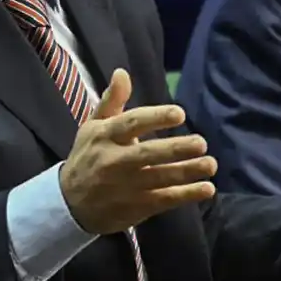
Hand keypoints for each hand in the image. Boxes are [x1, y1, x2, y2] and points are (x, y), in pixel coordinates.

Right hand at [59, 69, 217, 234]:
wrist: (70, 205)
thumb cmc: (88, 157)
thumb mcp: (92, 127)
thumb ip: (112, 101)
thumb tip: (122, 72)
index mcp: (104, 136)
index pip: (131, 124)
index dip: (156, 118)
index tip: (180, 114)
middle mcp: (114, 161)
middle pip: (148, 154)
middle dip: (176, 149)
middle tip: (202, 143)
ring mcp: (126, 187)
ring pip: (160, 179)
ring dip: (187, 172)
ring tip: (210, 164)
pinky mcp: (136, 207)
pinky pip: (164, 200)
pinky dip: (187, 196)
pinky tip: (207, 189)